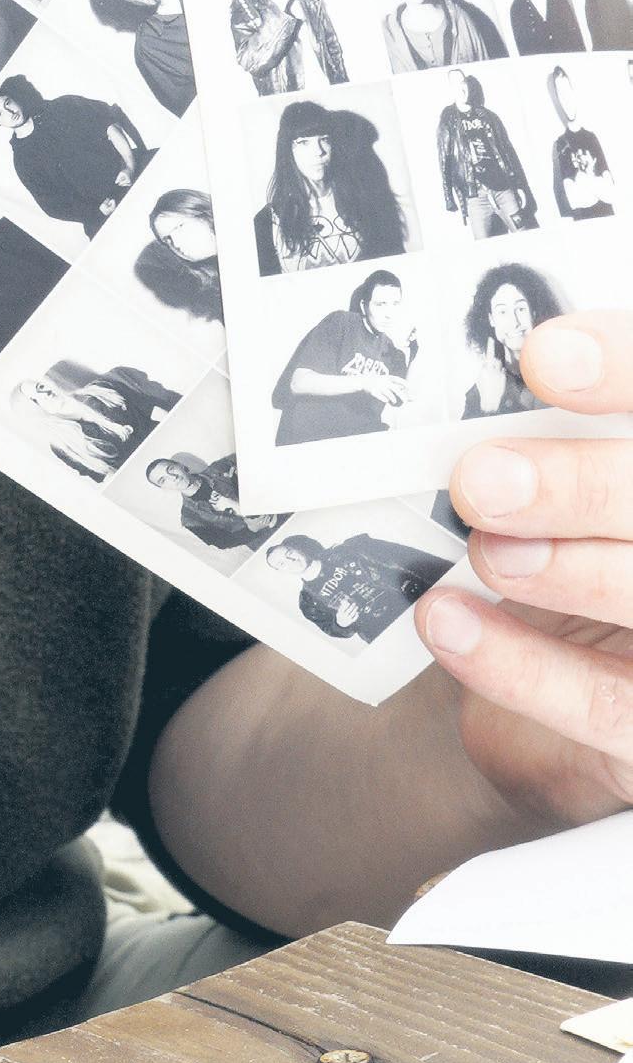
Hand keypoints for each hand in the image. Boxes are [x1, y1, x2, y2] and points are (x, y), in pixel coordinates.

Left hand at [416, 312, 632, 824]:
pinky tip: (447, 622)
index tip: (542, 356)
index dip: (626, 366)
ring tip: (482, 550)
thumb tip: (463, 377)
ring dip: (561, 572)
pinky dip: (520, 666)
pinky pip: (608, 706)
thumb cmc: (567, 546)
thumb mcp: (560, 477)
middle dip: (581, 487)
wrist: (564, 689)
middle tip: (481, 481)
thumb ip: (540, 428)